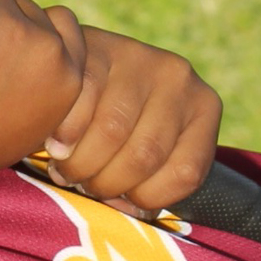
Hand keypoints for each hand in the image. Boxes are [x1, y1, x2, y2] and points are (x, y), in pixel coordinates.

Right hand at [40, 26, 223, 212]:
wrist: (78, 66)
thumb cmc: (114, 122)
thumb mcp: (145, 146)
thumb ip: (148, 178)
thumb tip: (133, 211)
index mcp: (204, 108)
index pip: (185, 172)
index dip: (147, 198)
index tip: (121, 200)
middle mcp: (180, 77)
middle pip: (144, 155)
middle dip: (106, 184)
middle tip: (82, 186)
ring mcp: (141, 58)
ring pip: (111, 132)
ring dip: (81, 164)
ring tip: (64, 168)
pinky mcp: (99, 48)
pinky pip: (82, 102)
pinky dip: (66, 133)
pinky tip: (56, 143)